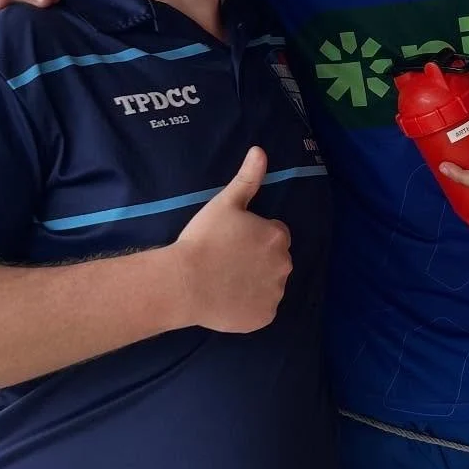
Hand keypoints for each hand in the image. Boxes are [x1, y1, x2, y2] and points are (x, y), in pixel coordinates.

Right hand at [172, 146, 291, 331]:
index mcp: (277, 237)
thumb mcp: (225, 203)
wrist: (184, 282)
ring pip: (270, 285)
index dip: (254, 237)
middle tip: (228, 261)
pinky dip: (249, 306)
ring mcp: (275, 294)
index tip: (233, 241)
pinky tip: (228, 300)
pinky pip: (262, 309)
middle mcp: (284, 265)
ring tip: (226, 281)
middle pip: (276, 260)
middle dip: (259, 260)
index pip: (276, 234)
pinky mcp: (264, 317)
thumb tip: (260, 151)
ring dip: (256, 283)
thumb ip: (248, 178)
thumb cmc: (203, 239)